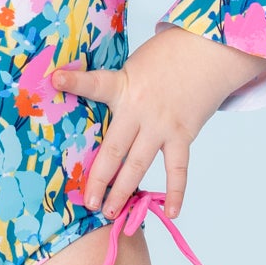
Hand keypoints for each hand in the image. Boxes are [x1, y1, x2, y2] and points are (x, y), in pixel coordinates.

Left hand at [52, 34, 265, 219]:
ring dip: (124, 191)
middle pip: (114, 149)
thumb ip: (116, 85)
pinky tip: (171, 212)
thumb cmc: (168, 56)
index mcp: (123, 86)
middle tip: (87, 201)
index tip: (56, 80)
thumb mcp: (135, 63)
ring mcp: (162, 125)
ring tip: (110, 213)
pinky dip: (175, 192)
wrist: (210, 51)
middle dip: (98, 178)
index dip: (75, 81)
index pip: (96, 84)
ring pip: (138, 164)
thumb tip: (89, 96)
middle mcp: (140, 110)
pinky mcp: (182, 134)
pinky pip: (178, 169)